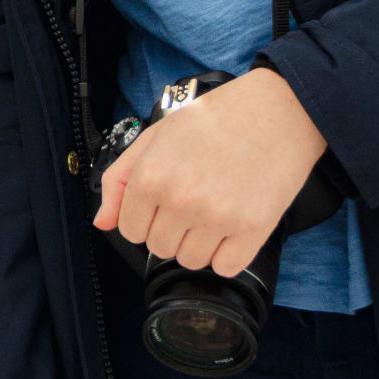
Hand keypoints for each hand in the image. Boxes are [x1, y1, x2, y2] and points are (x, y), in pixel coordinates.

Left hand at [95, 67, 327, 277]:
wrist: (276, 110)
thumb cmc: (215, 119)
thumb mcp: (155, 137)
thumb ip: (121, 180)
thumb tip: (102, 223)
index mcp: (151, 177)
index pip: (130, 230)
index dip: (145, 217)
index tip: (164, 202)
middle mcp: (180, 200)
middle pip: (160, 248)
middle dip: (172, 229)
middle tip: (194, 200)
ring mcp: (217, 217)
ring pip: (191, 261)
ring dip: (200, 243)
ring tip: (215, 209)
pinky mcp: (253, 229)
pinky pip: (226, 267)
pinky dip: (228, 254)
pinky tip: (233, 225)